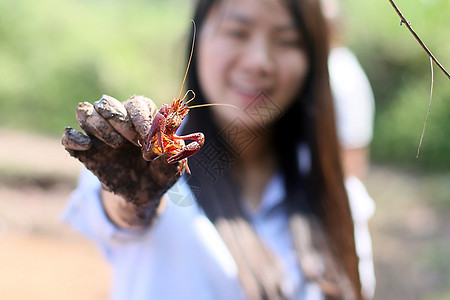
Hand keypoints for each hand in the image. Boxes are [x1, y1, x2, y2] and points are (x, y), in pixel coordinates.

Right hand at [62, 95, 181, 224]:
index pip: (137, 104)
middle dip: (119, 119)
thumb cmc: (160, 173)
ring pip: (85, 112)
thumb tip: (169, 140)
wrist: (144, 194)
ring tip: (116, 145)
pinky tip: (88, 147)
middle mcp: (118, 120)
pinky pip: (68, 136)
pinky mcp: (84, 150)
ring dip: (99, 126)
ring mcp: (99, 134)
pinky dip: (74, 138)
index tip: (147, 138)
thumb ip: (173, 153)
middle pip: (107, 102)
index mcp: (141, 117)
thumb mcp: (172, 166)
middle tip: (132, 142)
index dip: (141, 118)